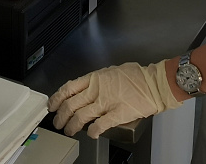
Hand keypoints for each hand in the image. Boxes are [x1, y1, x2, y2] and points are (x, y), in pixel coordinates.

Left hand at [48, 61, 181, 138]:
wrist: (153, 83)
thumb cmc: (136, 76)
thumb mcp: (111, 71)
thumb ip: (98, 79)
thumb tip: (88, 85)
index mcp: (95, 78)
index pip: (68, 88)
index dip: (57, 99)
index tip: (52, 105)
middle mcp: (97, 90)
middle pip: (71, 105)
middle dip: (61, 117)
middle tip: (58, 123)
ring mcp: (106, 102)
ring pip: (80, 117)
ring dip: (72, 126)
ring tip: (70, 131)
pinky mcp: (117, 114)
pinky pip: (99, 126)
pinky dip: (91, 132)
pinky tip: (90, 134)